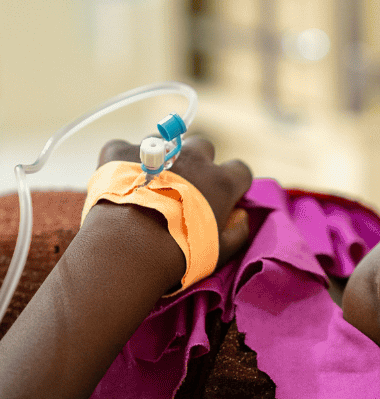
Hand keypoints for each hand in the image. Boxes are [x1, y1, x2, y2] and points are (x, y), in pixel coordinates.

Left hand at [96, 136, 253, 266]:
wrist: (126, 248)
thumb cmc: (178, 254)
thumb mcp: (218, 252)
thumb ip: (237, 231)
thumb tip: (241, 215)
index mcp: (221, 182)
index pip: (240, 170)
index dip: (233, 183)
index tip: (223, 197)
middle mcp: (193, 158)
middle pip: (203, 147)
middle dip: (197, 163)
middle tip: (182, 189)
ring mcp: (156, 149)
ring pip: (165, 144)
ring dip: (162, 159)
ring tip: (148, 186)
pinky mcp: (120, 150)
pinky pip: (123, 148)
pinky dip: (123, 162)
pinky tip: (119, 183)